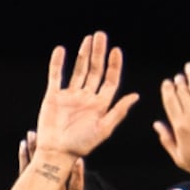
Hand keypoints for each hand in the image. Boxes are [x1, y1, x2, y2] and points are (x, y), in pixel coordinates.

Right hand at [33, 32, 137, 162]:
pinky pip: (55, 77)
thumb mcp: (104, 129)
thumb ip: (118, 111)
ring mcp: (70, 96)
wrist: (56, 154)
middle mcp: (86, 98)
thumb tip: (136, 96)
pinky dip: (57, 64)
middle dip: (98, 53)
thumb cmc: (80, 145)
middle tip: (100, 36)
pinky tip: (60, 51)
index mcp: (100, 104)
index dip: (114, 65)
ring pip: (78, 70)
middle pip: (95, 70)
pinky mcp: (53, 97)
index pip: (110, 80)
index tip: (115, 51)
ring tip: (87, 39)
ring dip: (83, 55)